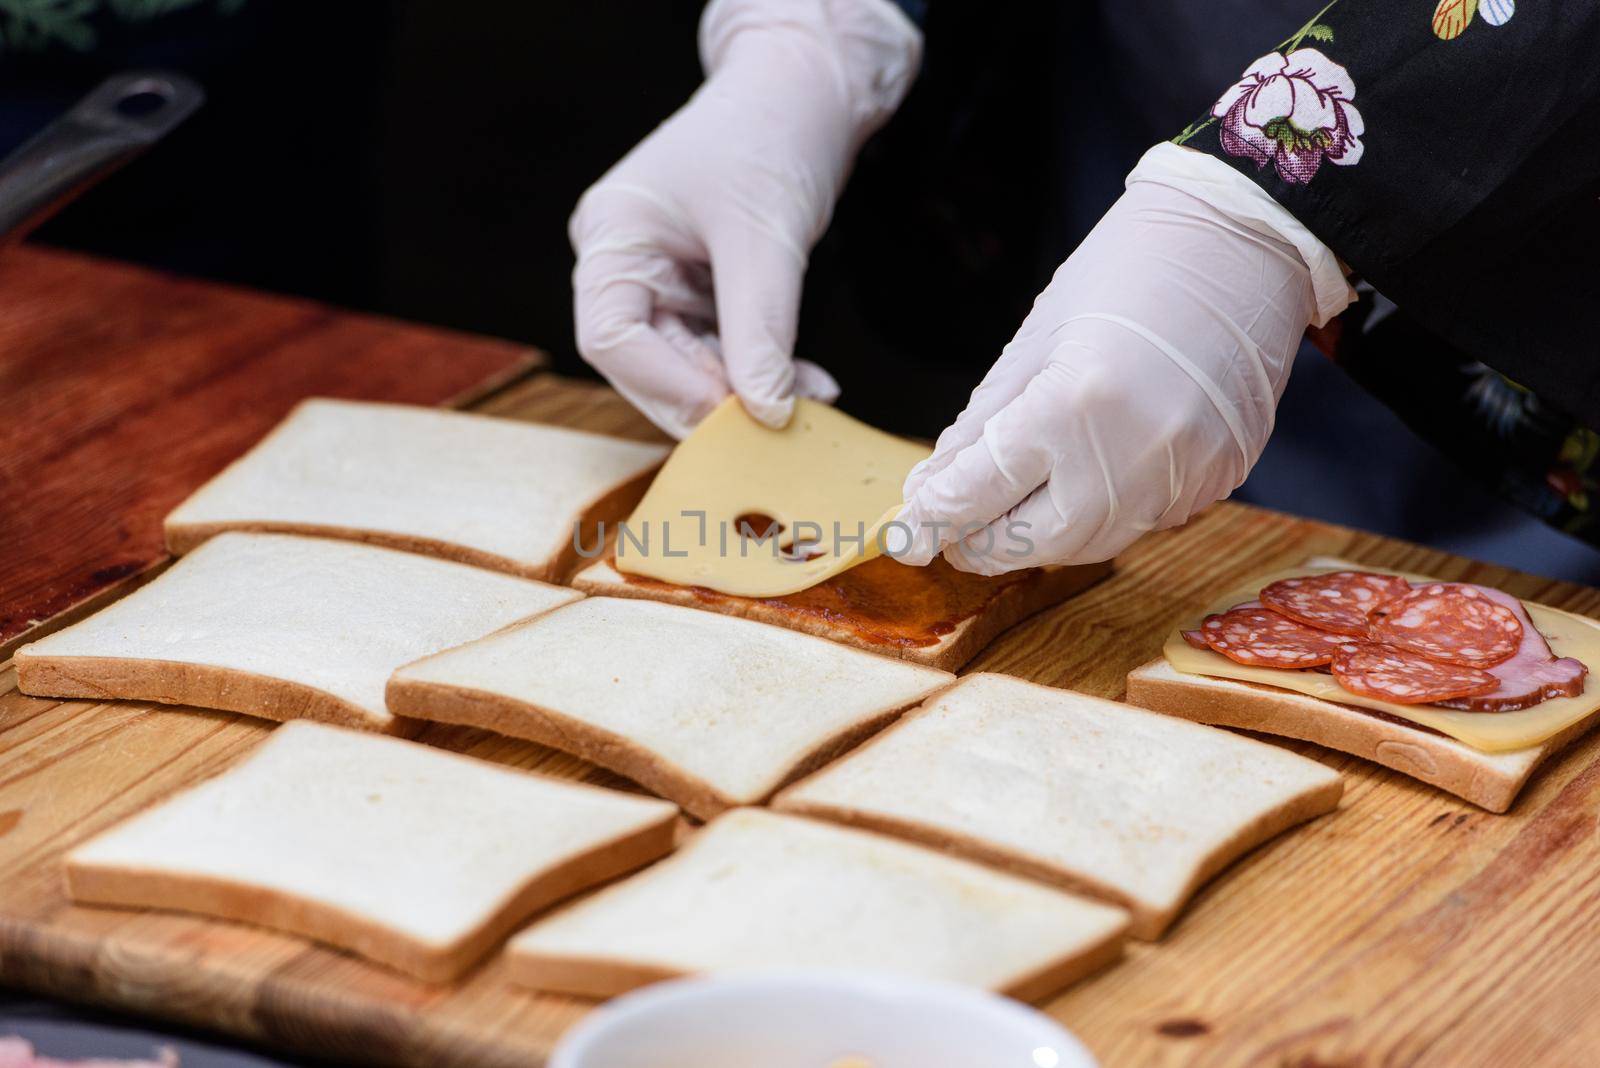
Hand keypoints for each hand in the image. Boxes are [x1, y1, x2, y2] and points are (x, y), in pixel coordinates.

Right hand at [569, 0, 919, 437]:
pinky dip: (760, 371)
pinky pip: (719, 348)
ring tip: (806, 405)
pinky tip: (806, 385)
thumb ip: (760, 329)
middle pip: (643, 362)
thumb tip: (765, 412)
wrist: (806, 90)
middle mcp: (623, 260)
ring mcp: (660, 277)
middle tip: (771, 425)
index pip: (611, 338)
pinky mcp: (699, 288)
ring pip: (685, 364)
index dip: (667, 385)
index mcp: (612, 236)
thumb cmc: (771, 136)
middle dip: (708, 398)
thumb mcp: (765, 239)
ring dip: (743, 391)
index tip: (733, 413)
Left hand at [892, 144, 1352, 572]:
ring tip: (1010, 514)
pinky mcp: (1219, 481)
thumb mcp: (1034, 341)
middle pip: (1034, 540)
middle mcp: (1132, 454)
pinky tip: (1081, 487)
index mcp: (1072, 406)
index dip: (935, 517)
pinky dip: (1100, 516)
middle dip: (984, 544)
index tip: (907, 534)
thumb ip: (981, 425)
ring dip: (1041, 538)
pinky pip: (1142, 523)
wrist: (1241, 243)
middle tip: (952, 535)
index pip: (981, 491)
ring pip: (1090, 544)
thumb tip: (932, 489)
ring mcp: (1184, 476)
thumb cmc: (1128, 271)